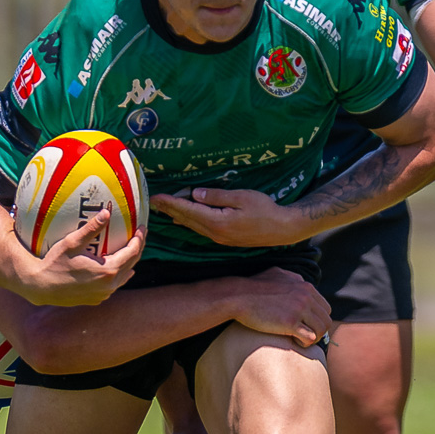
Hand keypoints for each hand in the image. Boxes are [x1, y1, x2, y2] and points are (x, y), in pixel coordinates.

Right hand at [16, 209, 142, 305]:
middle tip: (138, 235)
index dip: (139, 238)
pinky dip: (117, 274)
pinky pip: (112, 285)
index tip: (142, 227)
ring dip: (128, 263)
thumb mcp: (72, 242)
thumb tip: (107, 212)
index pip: (132, 252)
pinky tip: (114, 268)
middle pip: (132, 264)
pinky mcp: (96, 299)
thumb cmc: (55, 263)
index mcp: (108, 270)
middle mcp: (109, 285)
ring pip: (123, 277)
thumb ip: (92, 228)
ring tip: (130, 250)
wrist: (41, 287)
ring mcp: (103, 294)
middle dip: (137, 248)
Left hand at [150, 187, 293, 247]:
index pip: (188, 210)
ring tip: (163, 208)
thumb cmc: (265, 210)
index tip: (156, 197)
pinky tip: (182, 218)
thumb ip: (217, 196)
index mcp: (217, 222)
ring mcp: (219, 238)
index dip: (171, 203)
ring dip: (177, 216)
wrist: (282, 229)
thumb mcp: (242, 197)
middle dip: (169, 209)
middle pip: (186, 219)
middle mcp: (214, 233)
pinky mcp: (224, 238)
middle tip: (153, 201)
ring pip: (192, 226)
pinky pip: (200, 229)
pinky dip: (189, 221)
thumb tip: (195, 194)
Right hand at [230, 268, 332, 345]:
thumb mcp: (277, 274)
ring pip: (321, 330)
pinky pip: (309, 338)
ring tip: (300, 340)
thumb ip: (293, 277)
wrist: (238, 296)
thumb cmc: (253, 286)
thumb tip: (300, 281)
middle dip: (317, 330)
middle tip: (304, 335)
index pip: (325, 307)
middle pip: (326, 320)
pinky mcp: (290, 323)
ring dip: (312, 338)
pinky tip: (294, 341)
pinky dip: (304, 343)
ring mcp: (299, 309)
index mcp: (305, 286)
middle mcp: (306, 296)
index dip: (317, 319)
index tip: (306, 325)